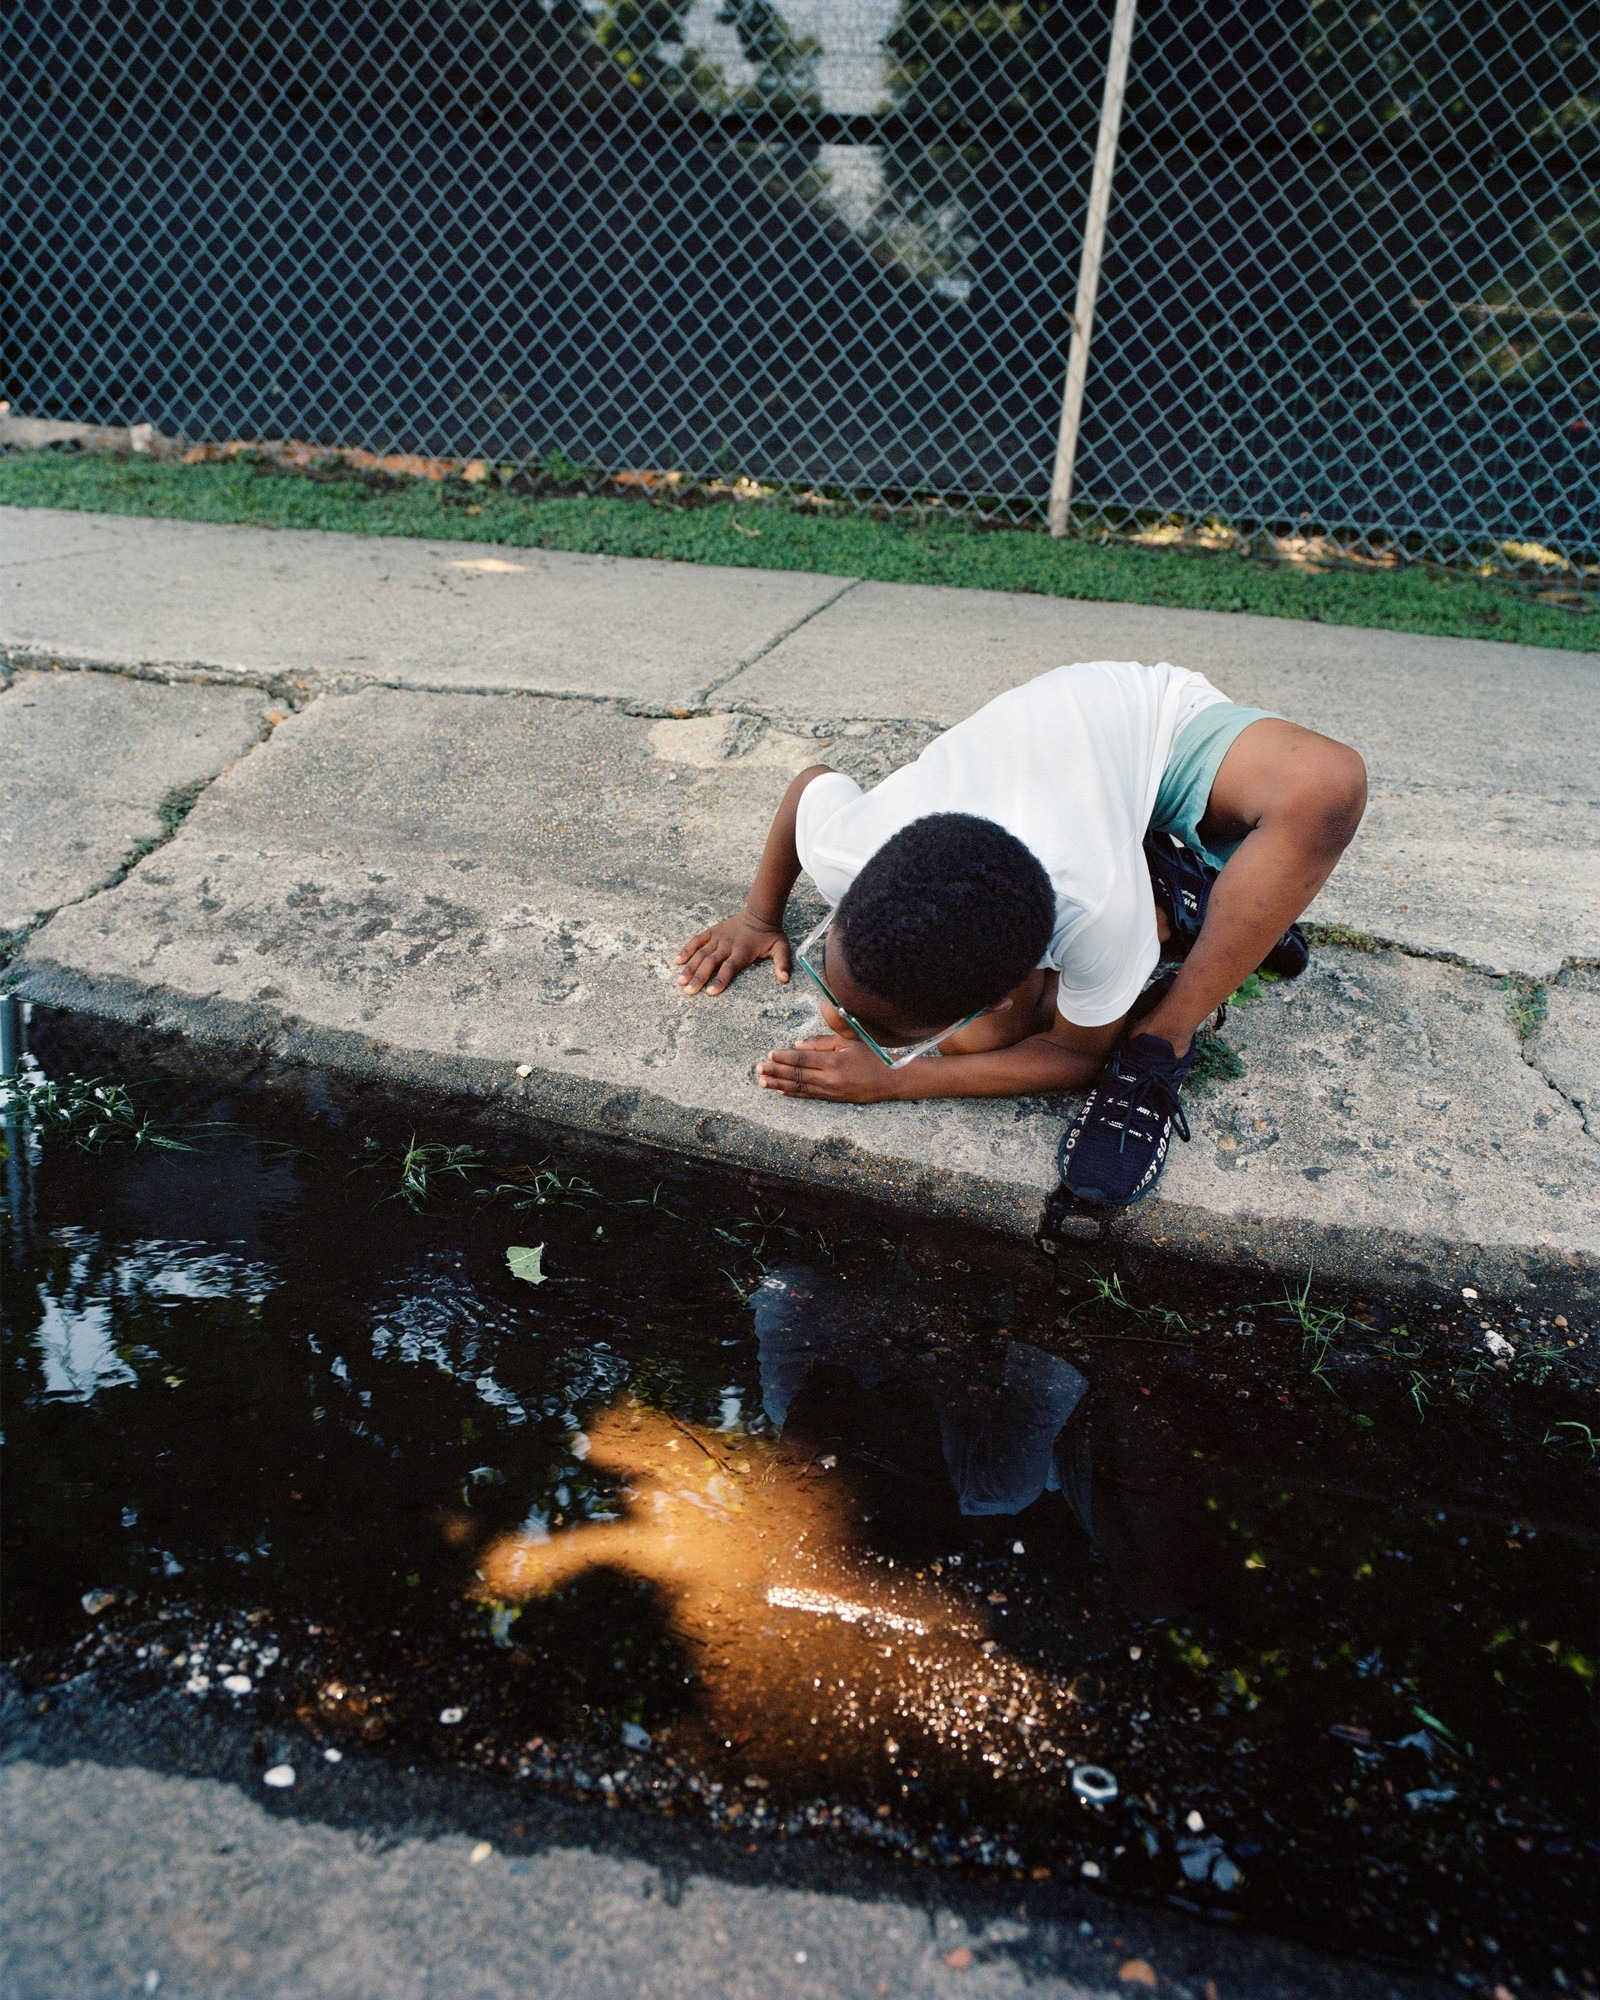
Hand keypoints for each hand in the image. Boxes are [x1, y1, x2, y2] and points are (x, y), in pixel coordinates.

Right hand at [675, 910, 791, 995]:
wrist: (760, 913)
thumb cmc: (770, 935)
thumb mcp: (782, 948)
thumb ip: (783, 963)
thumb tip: (785, 979)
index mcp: (743, 951)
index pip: (729, 967)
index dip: (720, 979)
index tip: (710, 992)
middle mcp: (728, 944)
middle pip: (710, 963)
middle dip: (699, 978)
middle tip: (688, 991)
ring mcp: (718, 938)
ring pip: (701, 953)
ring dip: (690, 967)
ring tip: (680, 981)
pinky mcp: (712, 932)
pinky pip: (697, 940)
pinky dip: (687, 949)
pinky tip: (677, 960)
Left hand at [756, 1034, 901, 1103]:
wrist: (889, 1080)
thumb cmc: (870, 1056)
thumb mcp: (848, 1041)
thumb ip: (822, 1042)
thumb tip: (797, 1045)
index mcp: (833, 1061)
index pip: (802, 1059)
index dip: (784, 1057)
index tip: (770, 1054)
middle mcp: (829, 1078)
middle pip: (796, 1075)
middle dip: (775, 1071)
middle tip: (758, 1069)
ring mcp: (830, 1091)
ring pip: (799, 1087)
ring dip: (778, 1084)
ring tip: (762, 1082)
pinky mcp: (832, 1099)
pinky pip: (808, 1095)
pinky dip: (792, 1093)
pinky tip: (779, 1091)